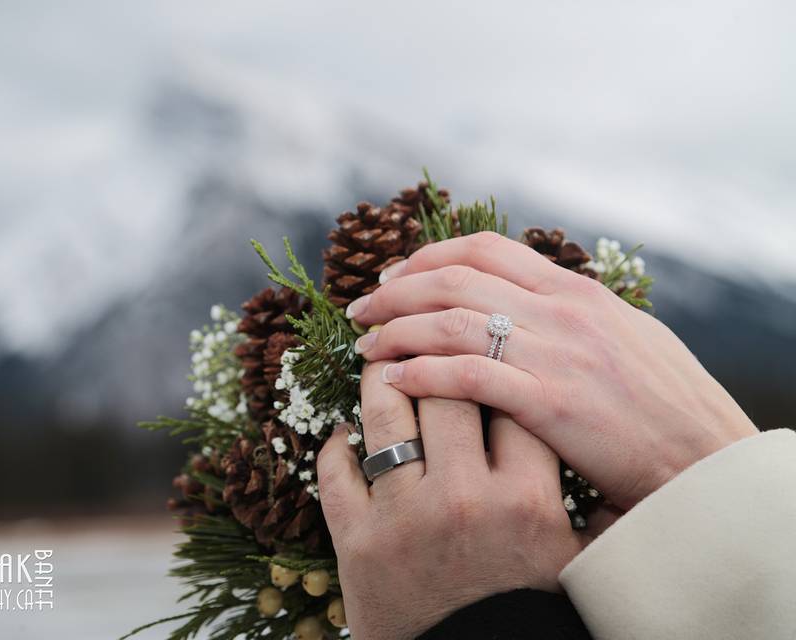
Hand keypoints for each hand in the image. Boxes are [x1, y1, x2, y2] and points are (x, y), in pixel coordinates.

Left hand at [317, 360, 586, 639]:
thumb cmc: (528, 615)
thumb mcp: (576, 562)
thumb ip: (593, 508)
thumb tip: (614, 462)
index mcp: (526, 499)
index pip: (510, 399)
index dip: (495, 366)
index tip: (481, 352)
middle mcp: (465, 498)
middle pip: (446, 391)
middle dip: (434, 356)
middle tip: (420, 338)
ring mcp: (405, 517)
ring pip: (385, 417)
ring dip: (378, 382)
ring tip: (376, 362)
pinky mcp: (357, 542)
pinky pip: (336, 473)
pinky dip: (336, 448)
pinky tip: (343, 434)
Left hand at [347, 232, 757, 508]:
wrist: (704, 458)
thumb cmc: (665, 403)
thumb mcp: (622, 335)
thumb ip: (570, 314)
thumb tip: (526, 301)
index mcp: (575, 291)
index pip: (483, 250)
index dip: (426, 257)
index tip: (392, 278)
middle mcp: (561, 312)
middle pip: (454, 279)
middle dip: (394, 291)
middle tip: (360, 310)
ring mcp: (556, 354)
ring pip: (451, 322)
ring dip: (396, 331)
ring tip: (364, 346)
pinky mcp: (551, 403)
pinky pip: (469, 375)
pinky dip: (423, 372)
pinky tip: (394, 380)